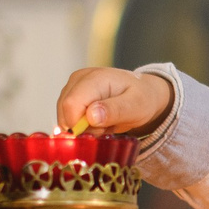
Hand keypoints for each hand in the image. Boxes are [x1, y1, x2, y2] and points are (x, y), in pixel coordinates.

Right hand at [55, 66, 174, 135]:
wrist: (144, 93)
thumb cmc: (142, 98)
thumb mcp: (136, 106)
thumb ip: (115, 110)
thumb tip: (91, 116)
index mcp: (94, 78)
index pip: (71, 105)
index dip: (81, 125)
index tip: (102, 130)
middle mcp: (78, 79)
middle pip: (65, 113)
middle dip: (83, 129)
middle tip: (106, 128)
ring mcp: (72, 87)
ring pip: (64, 118)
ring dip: (83, 129)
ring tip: (104, 123)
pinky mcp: (70, 96)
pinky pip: (67, 119)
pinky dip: (82, 126)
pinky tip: (98, 122)